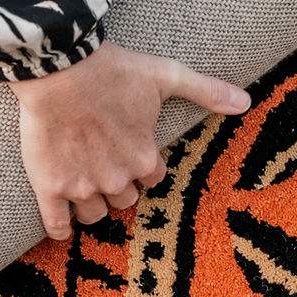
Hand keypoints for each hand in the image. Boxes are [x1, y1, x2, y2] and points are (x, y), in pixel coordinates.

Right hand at [11, 43, 250, 239]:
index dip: (144, 167)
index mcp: (145, 158)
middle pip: (124, 199)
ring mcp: (82, 185)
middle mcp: (117, 178)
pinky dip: (61, 228)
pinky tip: (63, 229)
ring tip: (84, 187)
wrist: (60, 67)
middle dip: (119, 185)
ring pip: (95, 214)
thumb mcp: (167, 75)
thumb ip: (206, 91)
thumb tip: (246, 102)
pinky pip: (58, 223)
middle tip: (106, 164)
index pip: (153, 179)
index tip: (132, 154)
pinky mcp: (50, 185)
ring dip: (93, 205)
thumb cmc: (115, 70)